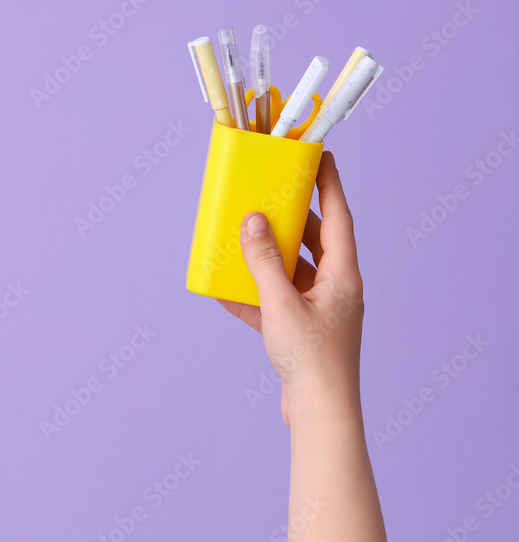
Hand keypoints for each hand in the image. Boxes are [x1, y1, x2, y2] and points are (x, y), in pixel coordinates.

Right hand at [218, 152, 364, 427]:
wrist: (320, 413)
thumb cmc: (311, 359)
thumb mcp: (281, 303)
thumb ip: (264, 260)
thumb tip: (253, 221)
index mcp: (342, 275)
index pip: (338, 217)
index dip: (330, 185)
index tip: (322, 156)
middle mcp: (336, 288)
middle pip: (314, 241)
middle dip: (291, 219)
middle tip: (270, 195)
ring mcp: (320, 310)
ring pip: (292, 270)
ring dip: (267, 256)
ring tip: (242, 238)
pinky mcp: (303, 331)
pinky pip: (276, 301)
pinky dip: (255, 293)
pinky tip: (227, 289)